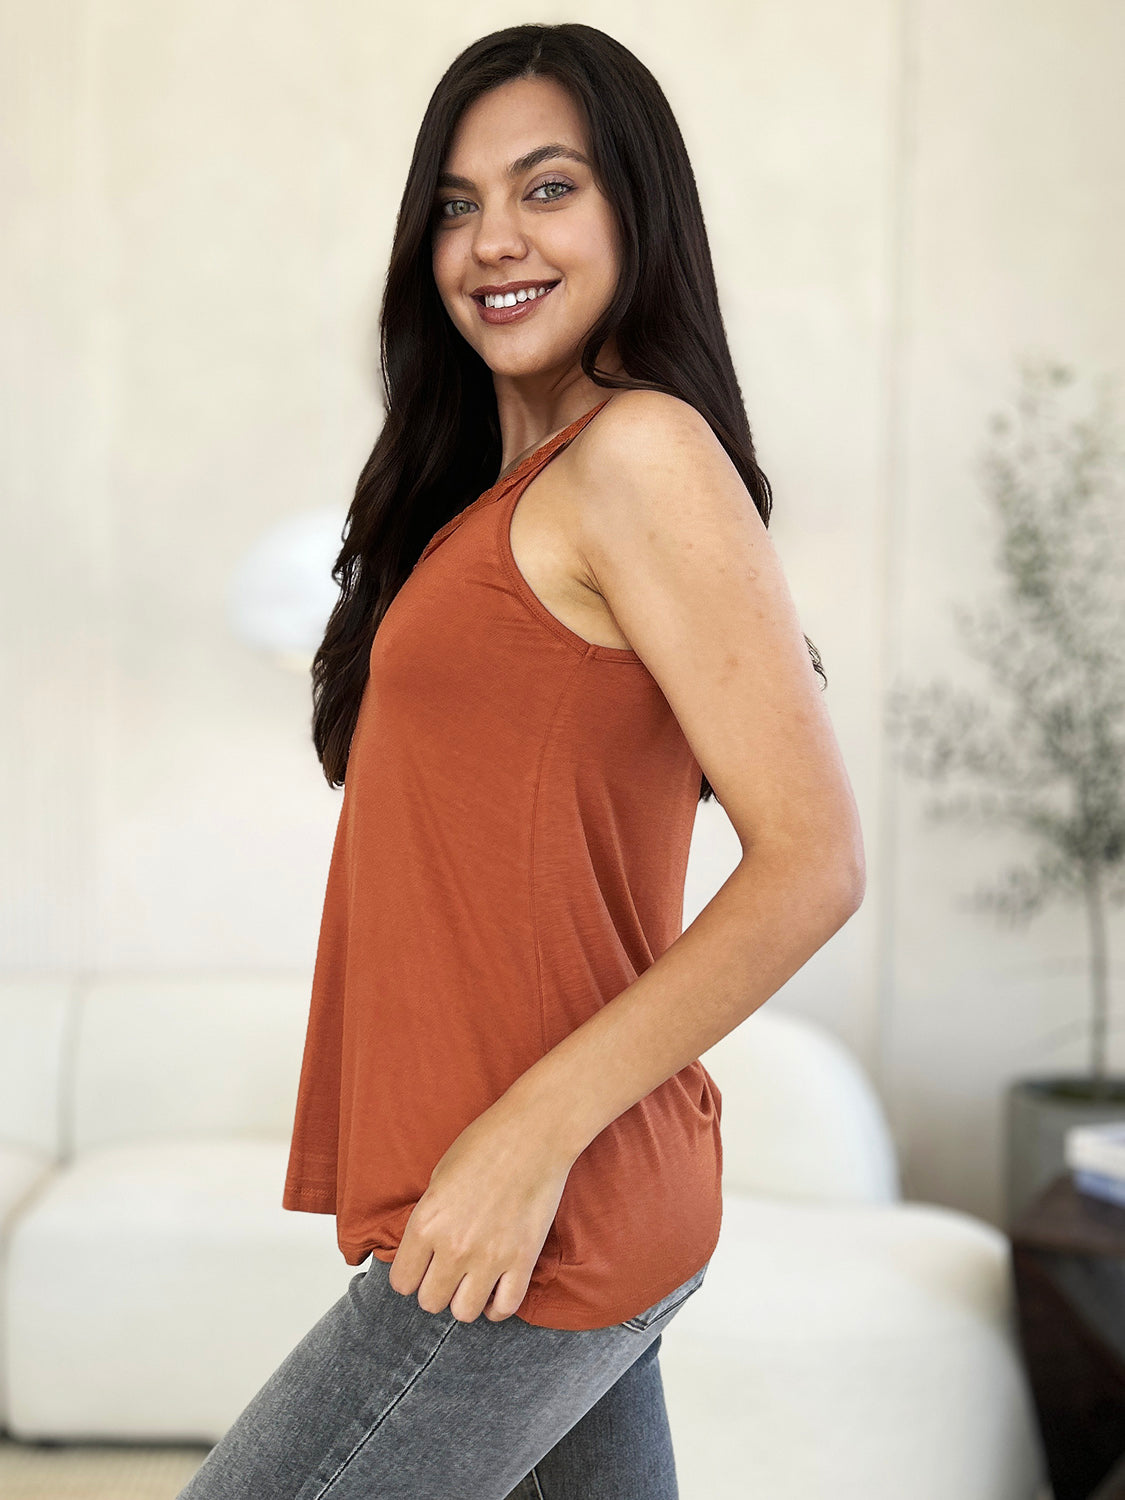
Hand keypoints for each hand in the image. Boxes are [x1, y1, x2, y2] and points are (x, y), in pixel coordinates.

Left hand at [388, 1097, 574, 1323]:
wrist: (534, 1133)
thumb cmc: (486, 1143)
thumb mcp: (439, 1175)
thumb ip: (430, 1217)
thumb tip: (426, 1248)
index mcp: (427, 1222)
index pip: (402, 1282)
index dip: (410, 1277)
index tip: (420, 1269)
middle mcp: (454, 1246)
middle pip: (430, 1302)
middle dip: (436, 1289)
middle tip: (447, 1273)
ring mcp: (490, 1257)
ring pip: (464, 1313)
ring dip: (465, 1300)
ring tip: (471, 1282)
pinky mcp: (523, 1260)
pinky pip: (505, 1307)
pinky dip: (497, 1306)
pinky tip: (495, 1291)